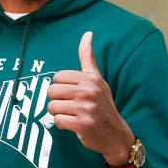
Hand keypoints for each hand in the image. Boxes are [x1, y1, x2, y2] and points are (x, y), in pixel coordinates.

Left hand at [47, 32, 135, 165]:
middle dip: (57, 101)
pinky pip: (58, 121)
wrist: (115, 134)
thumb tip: (87, 33)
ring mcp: (86, 108)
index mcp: (91, 78)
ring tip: (73, 115)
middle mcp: (89, 91)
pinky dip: (62, 125)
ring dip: (59, 114)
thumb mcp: (97, 79)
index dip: (61, 87)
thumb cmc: (102, 105)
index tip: (73, 94)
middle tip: (71, 106)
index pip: (57, 77)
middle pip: (51, 91)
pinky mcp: (82, 124)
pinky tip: (74, 125)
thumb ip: (88, 57)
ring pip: (52, 107)